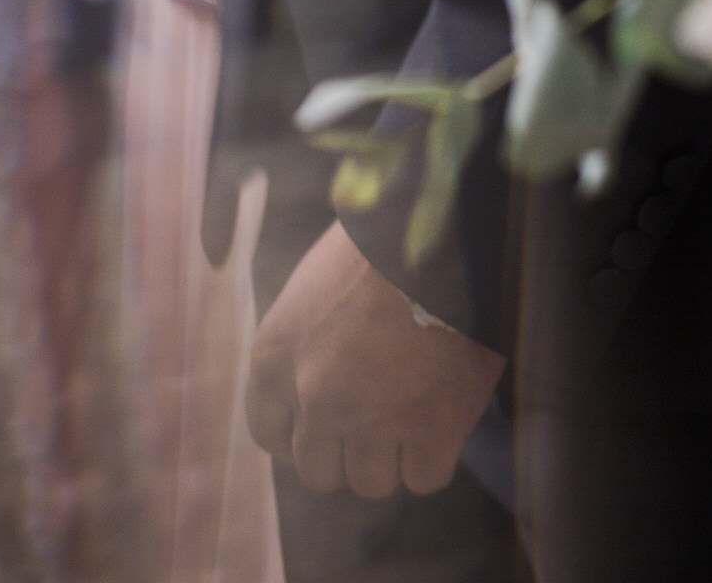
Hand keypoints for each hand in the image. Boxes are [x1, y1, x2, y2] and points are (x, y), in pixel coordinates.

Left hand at [246, 222, 504, 498]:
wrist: (441, 231)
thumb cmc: (379, 243)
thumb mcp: (316, 286)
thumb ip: (306, 344)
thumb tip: (317, 389)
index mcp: (274, 354)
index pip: (266, 431)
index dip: (297, 436)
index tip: (324, 429)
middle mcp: (313, 396)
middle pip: (319, 470)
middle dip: (348, 449)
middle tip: (380, 415)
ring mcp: (370, 419)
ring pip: (372, 481)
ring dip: (393, 453)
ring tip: (416, 403)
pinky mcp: (428, 430)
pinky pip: (424, 477)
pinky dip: (436, 455)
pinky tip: (444, 414)